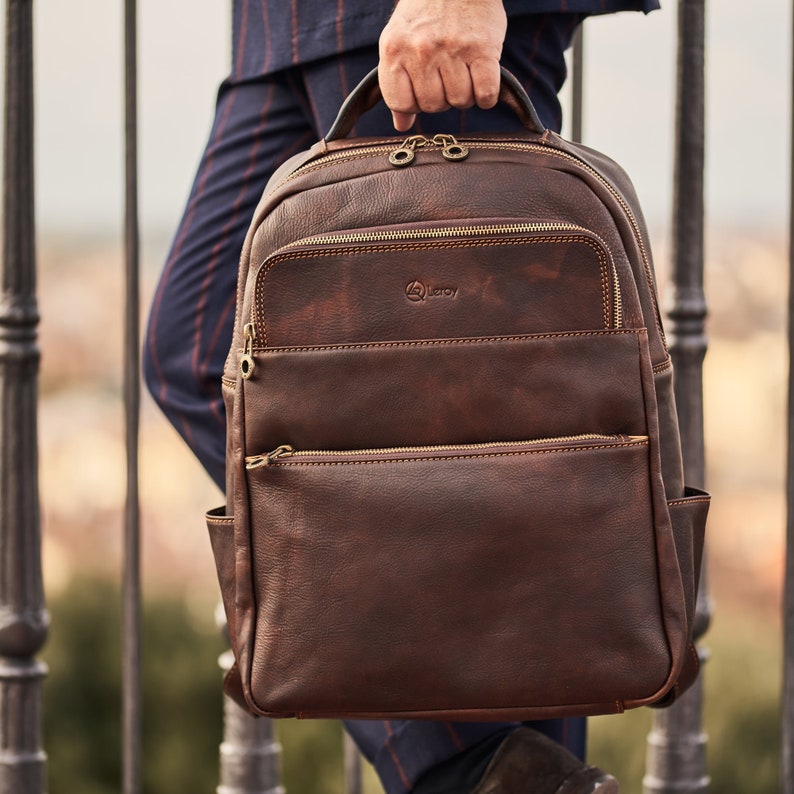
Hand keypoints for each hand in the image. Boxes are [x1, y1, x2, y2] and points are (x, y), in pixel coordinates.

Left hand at [378, 0, 506, 131]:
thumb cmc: (427, 13)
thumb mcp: (400, 42)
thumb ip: (397, 85)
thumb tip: (402, 126)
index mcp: (394, 49)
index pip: (400, 104)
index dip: (414, 104)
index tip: (422, 89)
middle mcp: (421, 50)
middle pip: (433, 106)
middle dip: (442, 97)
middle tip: (447, 75)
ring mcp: (452, 49)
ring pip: (460, 102)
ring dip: (465, 94)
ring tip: (464, 71)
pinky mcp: (483, 49)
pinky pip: (485, 95)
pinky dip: (486, 95)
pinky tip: (482, 79)